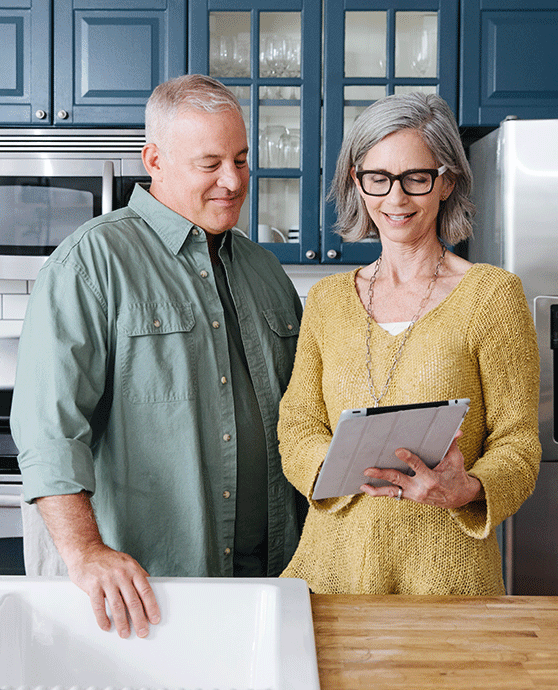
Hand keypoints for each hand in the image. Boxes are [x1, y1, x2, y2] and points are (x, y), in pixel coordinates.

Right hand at [36, 492, 160, 638]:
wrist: (86, 550)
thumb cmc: (108, 559)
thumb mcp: (127, 562)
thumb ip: (138, 575)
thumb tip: (152, 589)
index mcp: (132, 569)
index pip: (145, 590)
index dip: (151, 606)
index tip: (155, 619)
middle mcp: (121, 574)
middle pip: (133, 601)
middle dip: (139, 619)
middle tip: (142, 632)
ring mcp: (107, 580)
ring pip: (117, 606)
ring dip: (122, 623)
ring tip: (125, 633)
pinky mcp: (93, 586)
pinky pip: (99, 606)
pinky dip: (103, 619)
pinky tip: (106, 626)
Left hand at [360, 430, 482, 508]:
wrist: (459, 497)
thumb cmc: (455, 475)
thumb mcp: (456, 460)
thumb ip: (452, 444)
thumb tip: (457, 431)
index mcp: (431, 478)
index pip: (418, 467)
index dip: (408, 459)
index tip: (398, 450)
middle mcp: (420, 488)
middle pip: (398, 479)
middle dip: (383, 474)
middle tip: (369, 469)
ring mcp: (413, 494)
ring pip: (392, 490)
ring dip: (377, 487)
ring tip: (363, 481)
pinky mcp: (409, 496)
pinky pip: (392, 495)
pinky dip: (378, 492)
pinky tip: (366, 488)